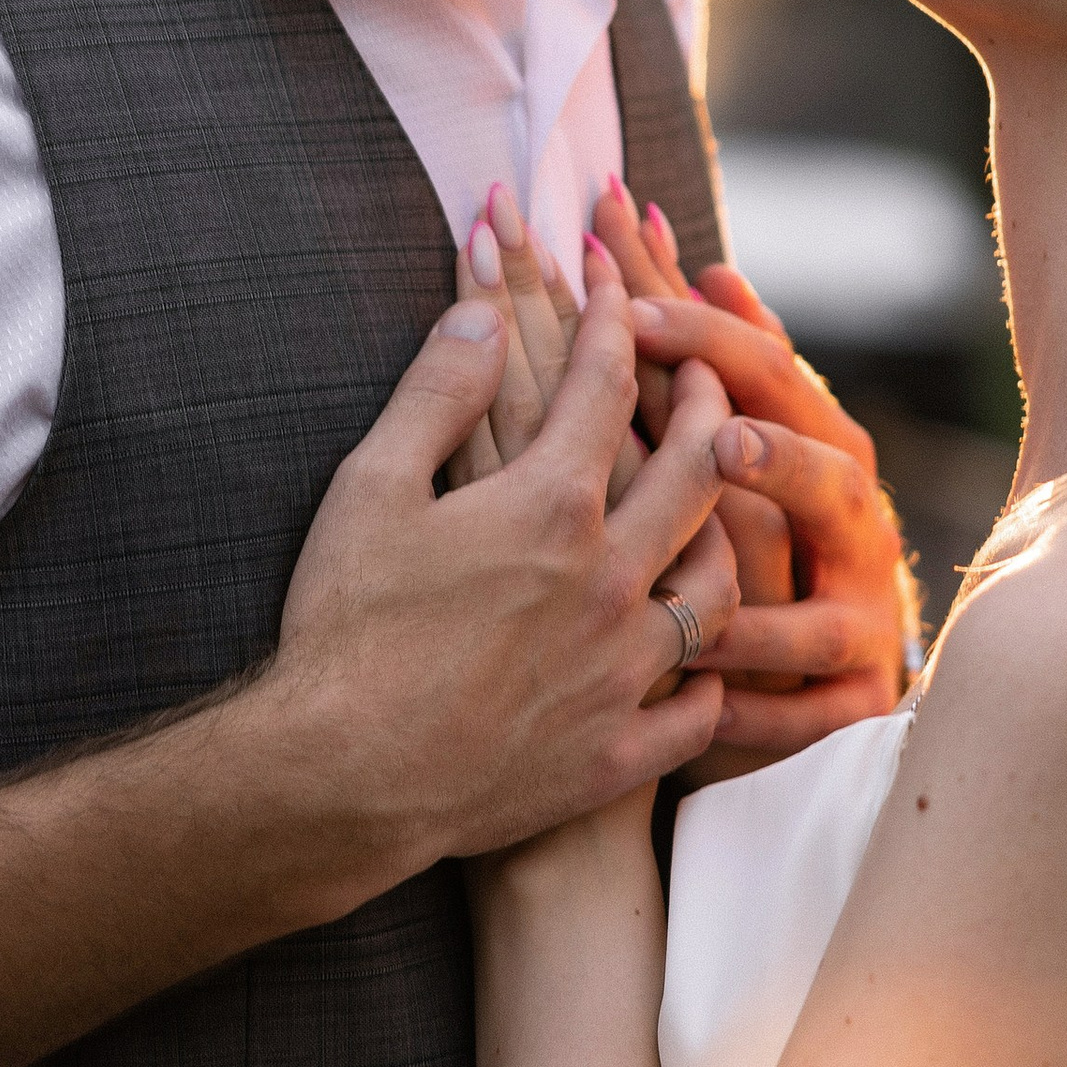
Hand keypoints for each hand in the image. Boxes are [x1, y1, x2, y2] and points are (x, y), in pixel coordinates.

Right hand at [275, 288, 739, 864]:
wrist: (341, 779)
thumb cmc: (346, 628)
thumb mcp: (371, 488)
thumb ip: (437, 393)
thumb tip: (483, 314)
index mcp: (552, 507)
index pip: (606, 388)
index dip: (610, 323)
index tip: (612, 287)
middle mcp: (610, 581)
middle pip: (697, 472)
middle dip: (708, 404)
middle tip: (709, 369)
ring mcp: (622, 671)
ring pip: (717, 587)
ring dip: (726, 535)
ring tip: (718, 513)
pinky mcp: (614, 751)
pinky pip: (697, 709)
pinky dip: (706, 677)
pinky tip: (700, 663)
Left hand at [619, 287, 919, 764]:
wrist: (803, 676)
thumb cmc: (757, 532)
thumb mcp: (744, 440)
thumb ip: (721, 357)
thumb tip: (700, 259)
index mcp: (819, 447)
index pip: (768, 376)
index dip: (704, 337)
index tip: (629, 302)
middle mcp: (853, 528)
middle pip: (827, 479)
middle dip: (775, 453)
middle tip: (718, 437)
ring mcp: (859, 621)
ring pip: (824, 609)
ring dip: (761, 606)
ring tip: (707, 602)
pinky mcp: (849, 707)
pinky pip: (809, 716)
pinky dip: (759, 711)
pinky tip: (704, 701)